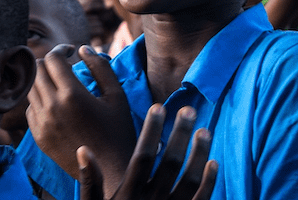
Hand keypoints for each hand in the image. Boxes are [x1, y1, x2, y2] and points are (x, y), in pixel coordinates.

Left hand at [27, 45, 135, 195]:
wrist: (109, 170)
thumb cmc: (118, 130)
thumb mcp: (117, 95)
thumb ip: (101, 67)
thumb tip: (83, 49)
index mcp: (72, 95)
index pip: (53, 59)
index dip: (61, 49)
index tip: (71, 51)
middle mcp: (52, 108)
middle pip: (37, 70)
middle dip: (50, 62)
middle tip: (65, 65)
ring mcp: (42, 124)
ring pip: (30, 88)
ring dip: (43, 80)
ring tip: (60, 82)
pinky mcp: (38, 137)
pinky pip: (30, 109)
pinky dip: (40, 99)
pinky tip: (57, 103)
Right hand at [78, 105, 217, 199]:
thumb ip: (89, 183)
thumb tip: (84, 150)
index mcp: (128, 196)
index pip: (142, 156)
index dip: (151, 130)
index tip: (157, 106)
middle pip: (170, 162)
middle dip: (180, 133)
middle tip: (188, 109)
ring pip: (189, 179)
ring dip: (199, 153)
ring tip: (205, 130)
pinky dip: (208, 182)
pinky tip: (213, 162)